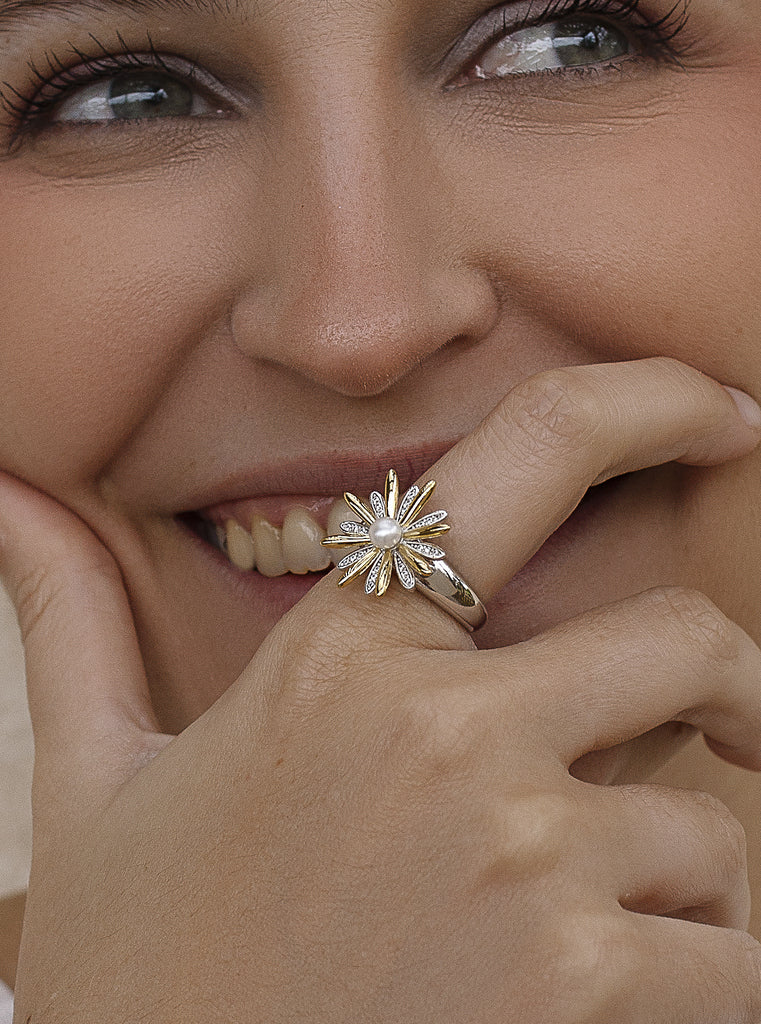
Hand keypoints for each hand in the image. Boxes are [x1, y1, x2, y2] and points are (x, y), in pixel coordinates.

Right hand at [4, 357, 760, 1022]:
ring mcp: (523, 853)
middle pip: (689, 638)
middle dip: (726, 690)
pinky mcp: (585, 985)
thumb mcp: (94, 783)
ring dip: (684, 885)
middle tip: (727, 737)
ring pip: (717, 828)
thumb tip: (11, 501)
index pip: (532, 451)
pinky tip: (588, 1014)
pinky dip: (701, 986)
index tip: (723, 409)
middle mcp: (446, 726)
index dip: (646, 402)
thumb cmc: (147, 972)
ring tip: (577, 939)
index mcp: (343, 651)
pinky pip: (735, 958)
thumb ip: (71, 620)